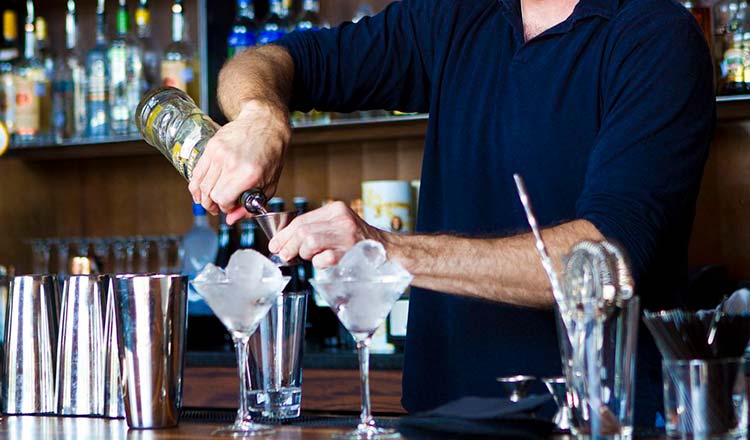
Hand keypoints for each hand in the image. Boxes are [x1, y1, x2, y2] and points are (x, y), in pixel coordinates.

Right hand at [188, 99, 290, 222]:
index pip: (223, 199)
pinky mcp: (211, 147)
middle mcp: (231, 163)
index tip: (231, 207)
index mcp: (248, 174)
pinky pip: (196, 172)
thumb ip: (250, 206)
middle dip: (214, 205)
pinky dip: (196, 185)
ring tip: (210, 202)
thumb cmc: (270, 153)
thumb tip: (231, 220)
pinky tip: (200, 192)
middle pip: (210, 194)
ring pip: (200, 185)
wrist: (264, 124)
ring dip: (203, 198)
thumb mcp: (269, 184)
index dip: (226, 208)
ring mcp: (218, 154)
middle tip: (219, 208)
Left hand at [268, 201, 389, 267]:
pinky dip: (318, 263)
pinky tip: (323, 262)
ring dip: (304, 254)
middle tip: (284, 255)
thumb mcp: (337, 227)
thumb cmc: (358, 242)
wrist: (387, 251)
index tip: (275, 244)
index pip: (301, 219)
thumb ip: (314, 230)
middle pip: (302, 231)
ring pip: (309, 242)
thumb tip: (283, 243)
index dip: (284, 234)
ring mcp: (347, 236)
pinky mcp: (350, 253)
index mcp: (336, 210)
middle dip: (289, 245)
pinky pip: (323, 259)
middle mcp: (342, 219)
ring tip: (310, 257)